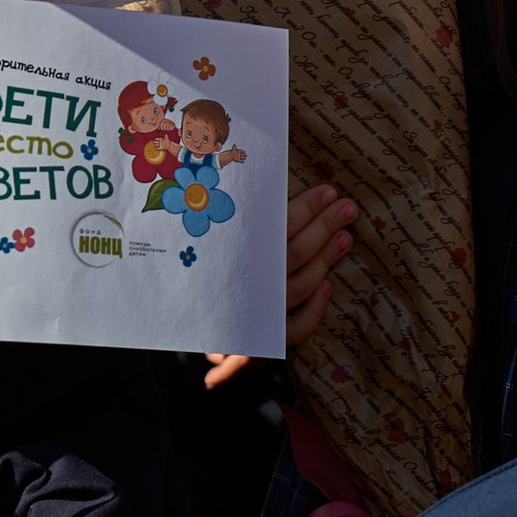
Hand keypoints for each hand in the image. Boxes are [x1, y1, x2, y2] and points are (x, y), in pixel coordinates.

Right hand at [204, 179, 355, 389]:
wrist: (168, 316)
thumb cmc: (187, 266)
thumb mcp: (203, 238)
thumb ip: (232, 216)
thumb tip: (259, 178)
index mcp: (229, 255)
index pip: (277, 228)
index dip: (306, 209)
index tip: (328, 191)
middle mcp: (245, 283)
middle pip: (294, 253)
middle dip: (325, 227)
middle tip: (348, 207)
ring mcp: (256, 313)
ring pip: (299, 285)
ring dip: (326, 259)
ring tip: (346, 236)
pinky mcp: (261, 338)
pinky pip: (294, 329)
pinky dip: (313, 309)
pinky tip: (328, 286)